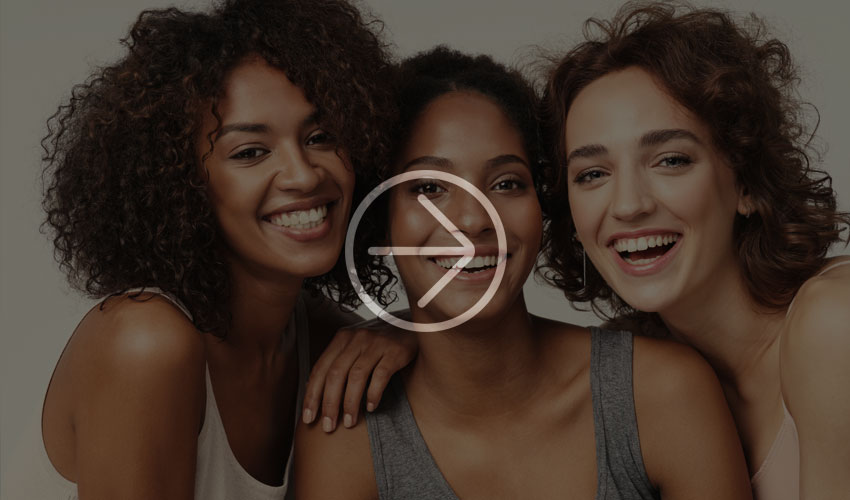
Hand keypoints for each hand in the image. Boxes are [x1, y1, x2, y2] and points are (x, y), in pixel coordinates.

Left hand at [302, 321, 416, 431]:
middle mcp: (357, 338)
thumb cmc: (380, 344)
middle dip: (329, 403)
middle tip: (328, 426)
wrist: (413, 327)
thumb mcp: (356, 348)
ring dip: (350, 402)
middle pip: (336, 373)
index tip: (308, 418)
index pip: (321, 368)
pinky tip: (371, 408)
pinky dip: (374, 393)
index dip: (312, 395)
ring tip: (349, 422)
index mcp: (342, 338)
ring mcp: (376, 343)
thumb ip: (339, 364)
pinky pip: (381, 375)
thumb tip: (317, 394)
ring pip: (356, 376)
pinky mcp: (395, 350)